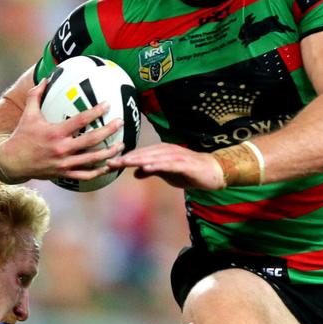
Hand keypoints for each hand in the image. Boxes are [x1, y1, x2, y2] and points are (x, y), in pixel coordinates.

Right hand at [0, 80, 124, 182]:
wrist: (12, 162)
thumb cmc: (22, 135)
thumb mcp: (28, 114)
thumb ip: (36, 95)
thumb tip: (45, 78)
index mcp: (55, 132)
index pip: (81, 120)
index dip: (96, 111)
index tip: (108, 104)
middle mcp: (62, 148)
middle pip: (92, 140)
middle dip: (109, 131)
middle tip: (120, 123)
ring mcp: (64, 163)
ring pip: (92, 160)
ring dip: (109, 153)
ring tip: (122, 145)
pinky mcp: (64, 174)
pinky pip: (85, 175)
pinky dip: (98, 171)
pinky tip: (109, 166)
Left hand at [107, 143, 224, 190]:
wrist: (214, 172)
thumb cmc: (189, 171)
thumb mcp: (167, 173)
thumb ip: (152, 171)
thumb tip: (135, 173)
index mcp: (161, 152)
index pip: (140, 155)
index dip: (124, 159)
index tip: (108, 164)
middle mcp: (167, 151)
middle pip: (144, 154)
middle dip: (126, 158)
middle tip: (110, 162)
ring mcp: (176, 156)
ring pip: (154, 157)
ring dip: (139, 159)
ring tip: (124, 163)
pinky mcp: (185, 164)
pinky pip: (169, 164)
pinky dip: (157, 165)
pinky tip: (147, 167)